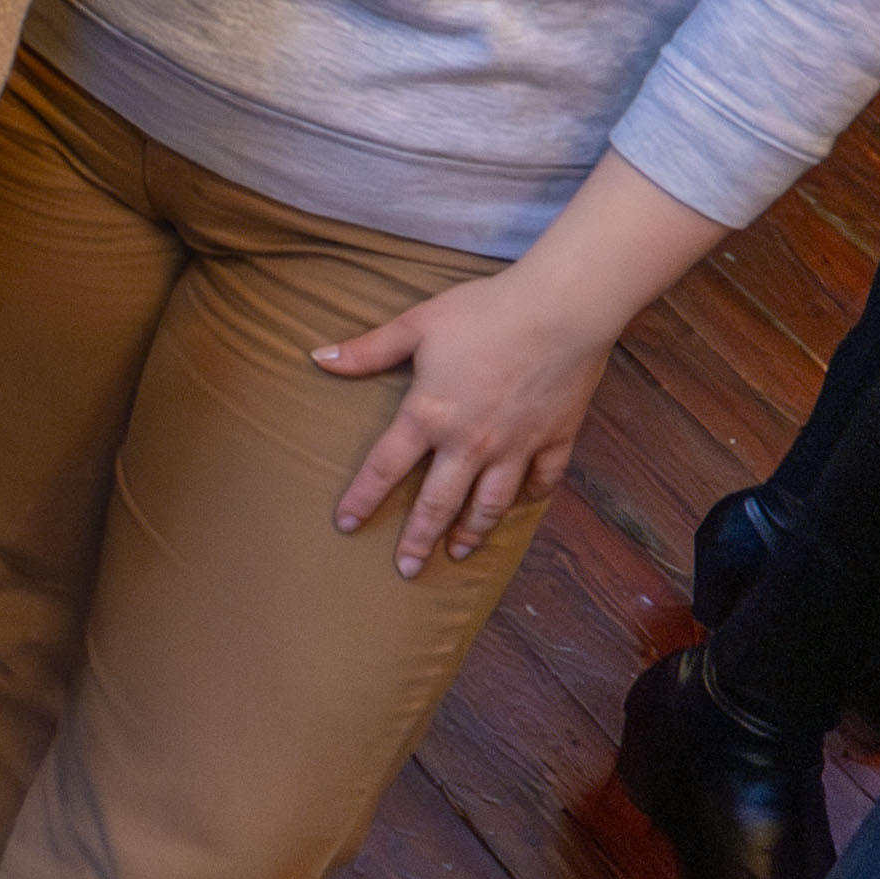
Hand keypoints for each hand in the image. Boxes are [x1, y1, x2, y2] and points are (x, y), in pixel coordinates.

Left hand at [310, 266, 621, 570]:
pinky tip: (520, 505)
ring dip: (473, 531)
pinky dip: (530, 497)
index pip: (384, 468)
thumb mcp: (417, 324)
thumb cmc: (484, 310)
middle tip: (406, 570)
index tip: (344, 525)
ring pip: (491, 504)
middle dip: (419, 540)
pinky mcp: (555, 439)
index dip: (361, 499)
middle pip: (438, 503)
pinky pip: (542, 481)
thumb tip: (318, 357)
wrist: (561, 308)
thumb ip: (368, 350)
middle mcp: (470, 443)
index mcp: (429, 415)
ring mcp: (516, 446)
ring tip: (459, 551)